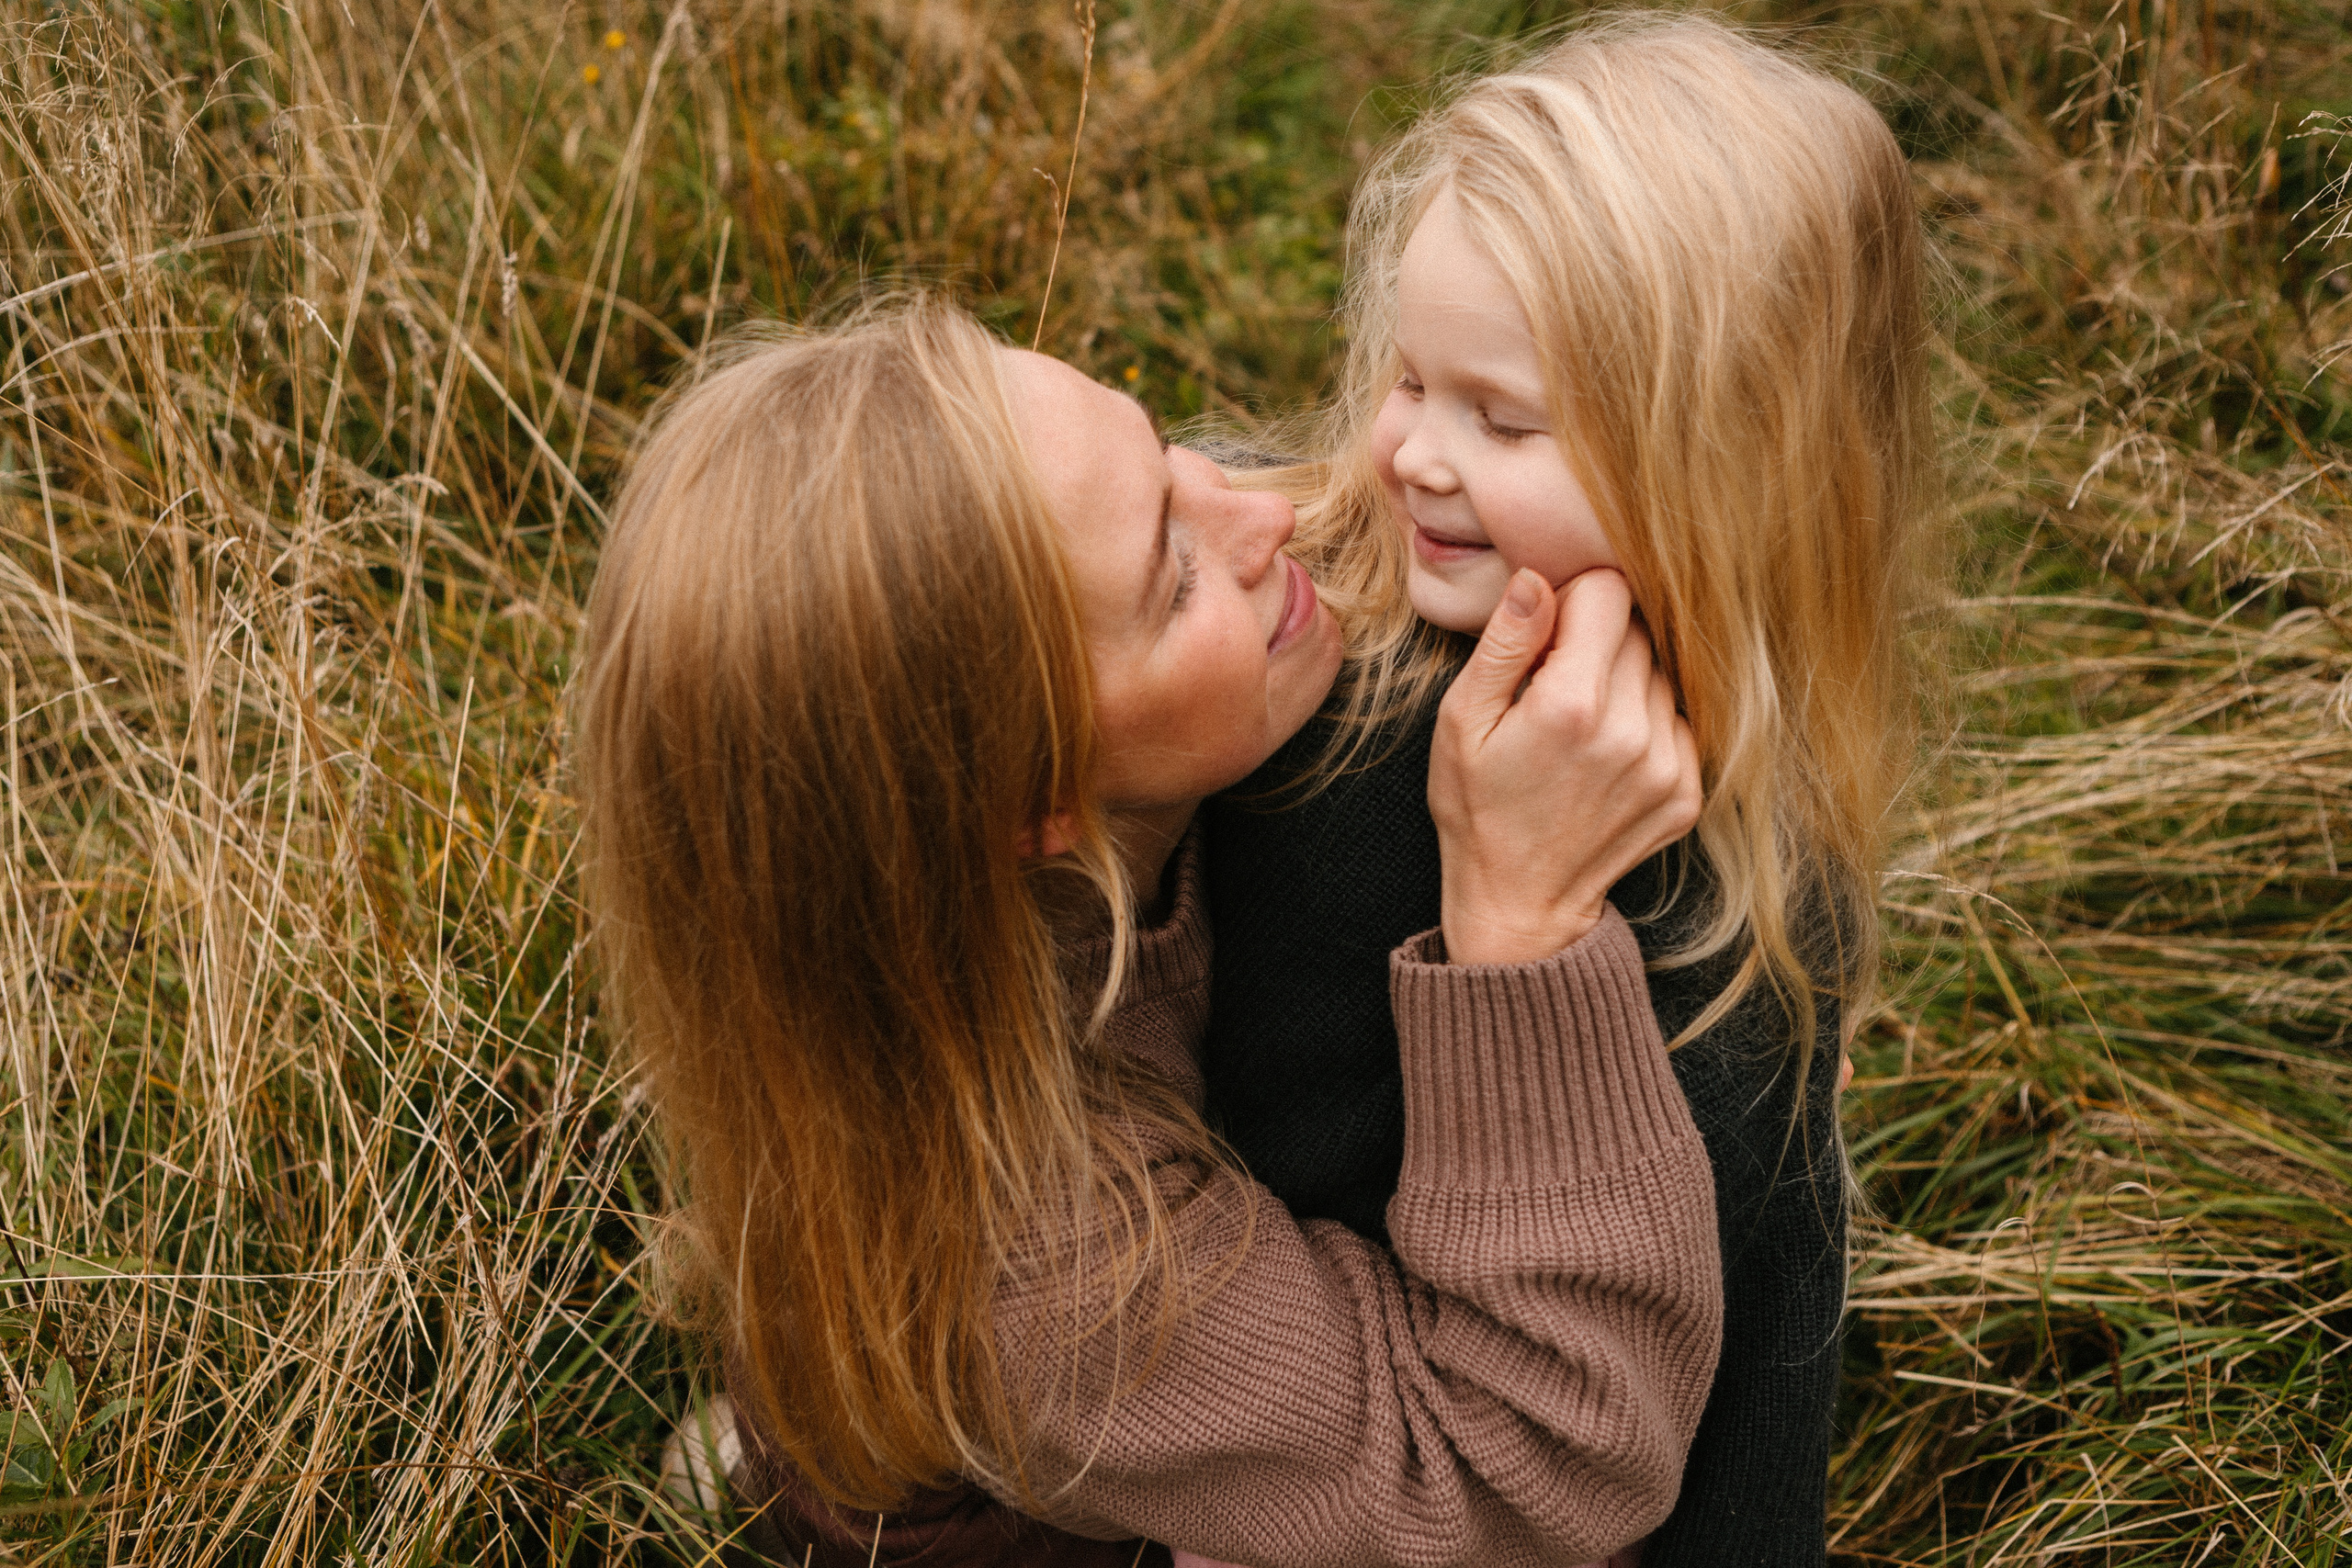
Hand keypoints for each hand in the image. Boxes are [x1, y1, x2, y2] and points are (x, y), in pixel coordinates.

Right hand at [1429, 568, 1700, 964]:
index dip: (1571, 601)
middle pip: (1639, 628)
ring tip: (1580, 724)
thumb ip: (1504, 644)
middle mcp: (1630, 731)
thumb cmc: (1478, 806)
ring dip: (1626, 681)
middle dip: (1598, 640)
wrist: (1520, 902)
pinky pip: (1678, 719)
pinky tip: (1606, 754)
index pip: (1608, 592)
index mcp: (1570, 704)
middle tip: (1555, 682)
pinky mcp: (1688, 791)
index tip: (1544, 635)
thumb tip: (1538, 579)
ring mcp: (1667, 765)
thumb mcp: (1462, 720)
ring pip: (1661, 672)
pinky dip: (1646, 723)